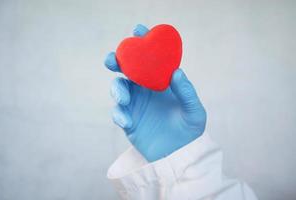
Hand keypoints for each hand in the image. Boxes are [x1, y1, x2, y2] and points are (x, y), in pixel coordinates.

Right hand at [105, 24, 206, 161]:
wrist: (179, 155)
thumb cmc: (190, 131)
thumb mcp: (194, 111)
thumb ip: (186, 92)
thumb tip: (176, 71)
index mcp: (161, 83)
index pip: (151, 59)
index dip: (143, 43)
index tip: (138, 30)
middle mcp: (146, 90)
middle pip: (127, 70)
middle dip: (117, 61)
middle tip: (113, 59)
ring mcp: (135, 104)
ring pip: (118, 88)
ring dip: (117, 90)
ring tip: (124, 99)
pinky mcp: (128, 120)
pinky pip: (118, 113)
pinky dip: (119, 114)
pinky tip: (128, 121)